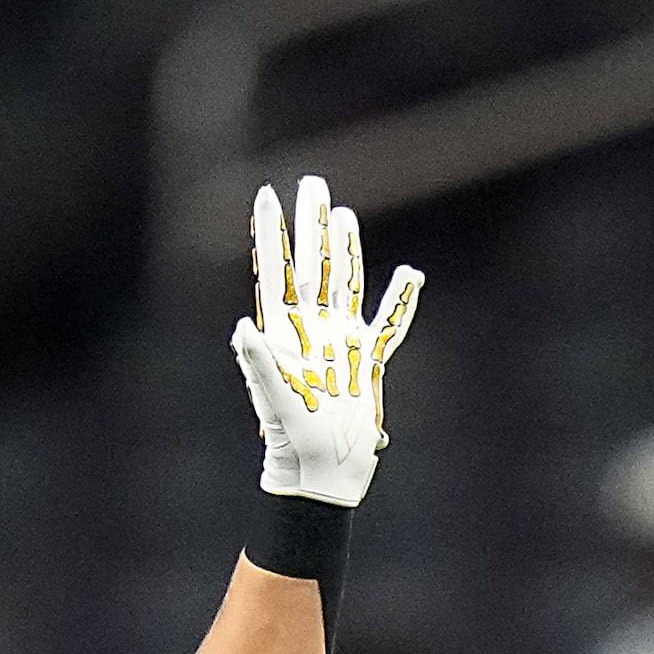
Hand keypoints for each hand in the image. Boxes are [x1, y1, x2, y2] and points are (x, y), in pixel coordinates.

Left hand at [230, 175, 422, 506]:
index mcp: (287, 331)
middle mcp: (313, 328)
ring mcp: (340, 342)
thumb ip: (257, 363)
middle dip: (311, 224)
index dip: (273, 231)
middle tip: (312, 183)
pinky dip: (400, 301)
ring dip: (345, 248)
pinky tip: (410, 276)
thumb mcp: (272, 399)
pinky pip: (388, 324)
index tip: (267, 193)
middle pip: (313, 264)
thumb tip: (242, 327)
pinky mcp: (366, 362)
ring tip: (342, 214)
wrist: (322, 470)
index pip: (278, 269)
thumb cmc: (292, 438)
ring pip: (346, 282)